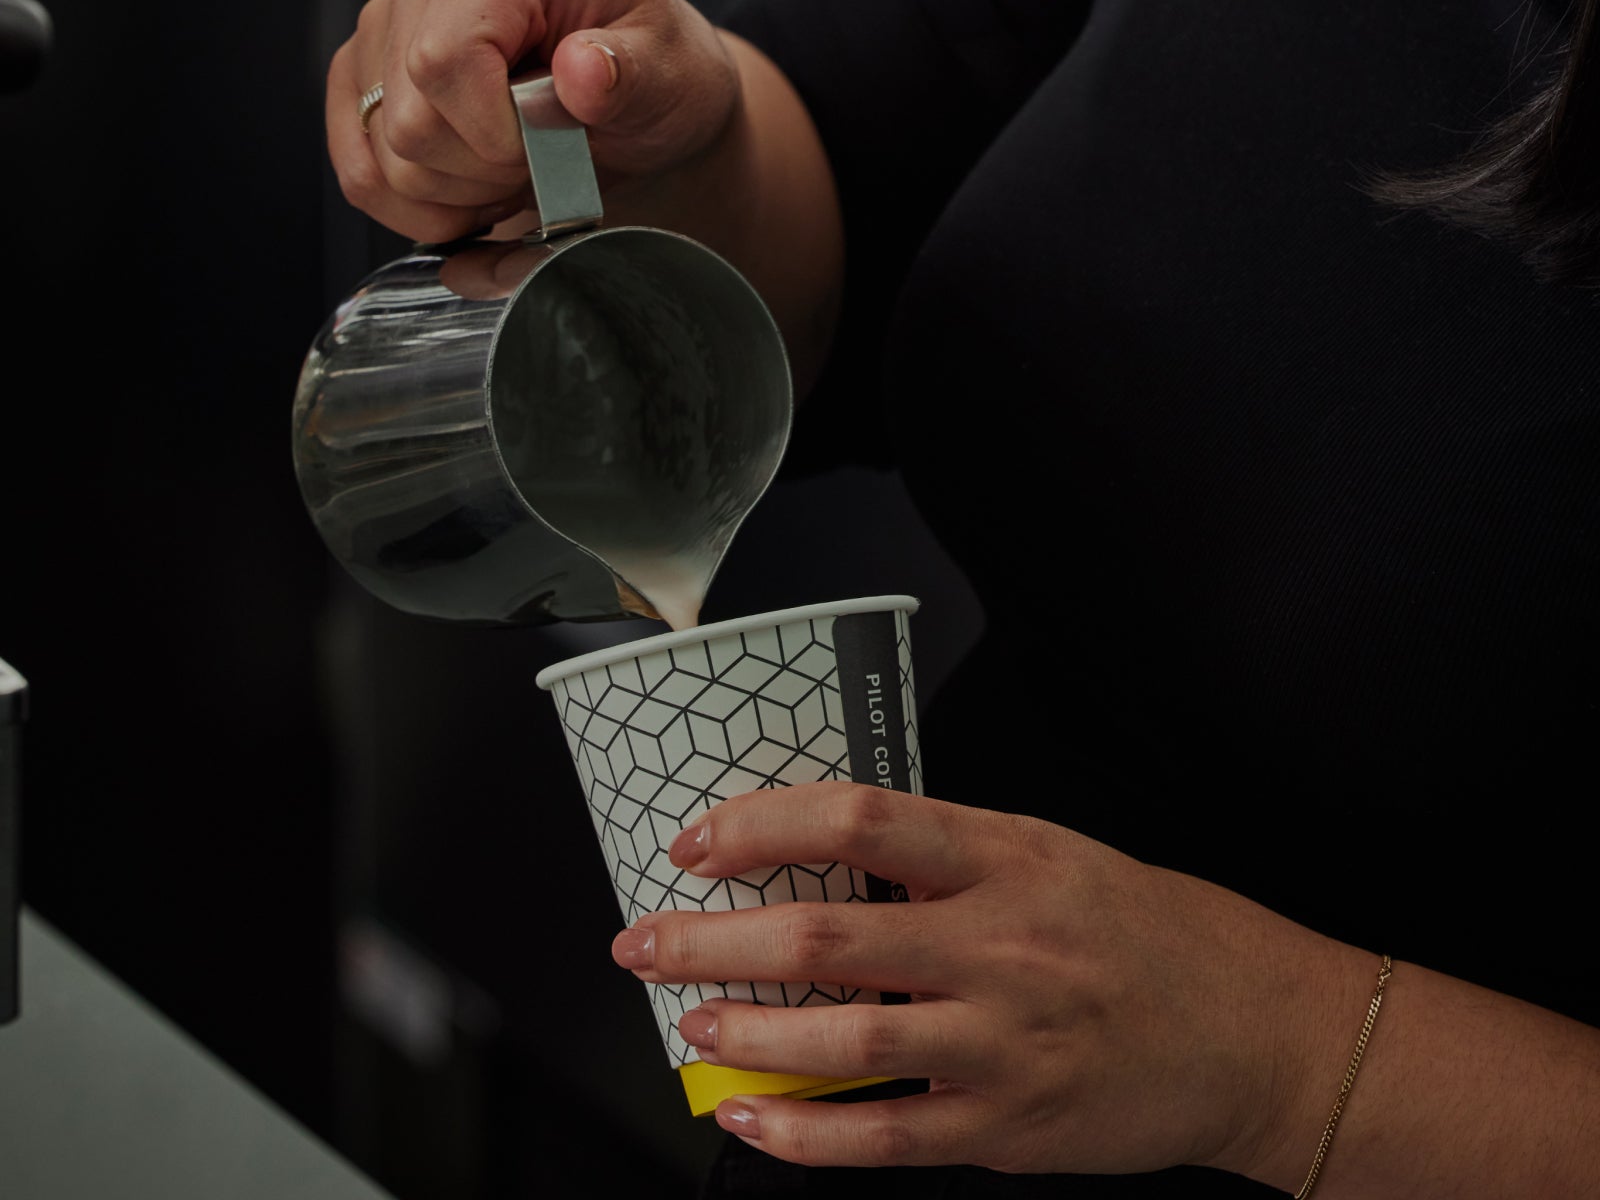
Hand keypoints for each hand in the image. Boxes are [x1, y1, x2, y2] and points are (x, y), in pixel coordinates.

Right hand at [326, 0, 740, 241]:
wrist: (640, 94)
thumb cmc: (655, 70)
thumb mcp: (671, 71)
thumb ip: (631, 74)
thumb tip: (582, 71)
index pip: (444, 61)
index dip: (497, 136)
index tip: (553, 149)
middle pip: (409, 124)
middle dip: (487, 173)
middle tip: (546, 160)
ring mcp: (384, 30)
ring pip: (384, 162)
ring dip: (461, 195)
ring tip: (518, 166)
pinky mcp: (362, 81)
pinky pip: (360, 176)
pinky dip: (422, 210)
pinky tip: (477, 189)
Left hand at [611, 784, 1372, 1177]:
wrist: (1251, 1033)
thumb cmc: (1144, 929)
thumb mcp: (1048, 854)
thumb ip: (942, 855)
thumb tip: (822, 857)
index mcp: (1005, 857)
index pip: (858, 819)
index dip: (761, 826)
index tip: (698, 840)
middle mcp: (999, 945)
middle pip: (824, 936)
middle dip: (712, 939)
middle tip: (646, 941)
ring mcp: (1002, 1044)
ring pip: (841, 1040)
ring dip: (743, 1031)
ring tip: (688, 1021)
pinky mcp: (1006, 1129)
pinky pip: (883, 1140)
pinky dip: (802, 1133)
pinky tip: (748, 1117)